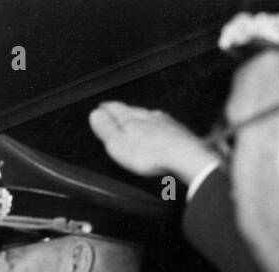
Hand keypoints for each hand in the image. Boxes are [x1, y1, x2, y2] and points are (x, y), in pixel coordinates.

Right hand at [89, 101, 218, 184]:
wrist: (184, 156)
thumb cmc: (150, 153)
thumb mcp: (118, 143)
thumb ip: (106, 128)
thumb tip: (95, 114)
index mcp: (131, 119)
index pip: (115, 109)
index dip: (106, 108)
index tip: (101, 107)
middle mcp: (149, 117)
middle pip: (132, 111)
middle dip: (123, 111)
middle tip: (116, 110)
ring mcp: (164, 123)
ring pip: (148, 116)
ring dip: (141, 117)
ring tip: (136, 118)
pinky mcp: (177, 132)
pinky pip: (163, 125)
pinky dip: (156, 127)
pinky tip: (158, 130)